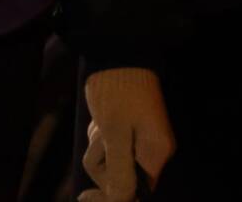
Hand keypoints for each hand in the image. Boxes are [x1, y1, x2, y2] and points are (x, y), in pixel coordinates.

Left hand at [79, 66, 174, 200]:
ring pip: (111, 163)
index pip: (136, 194)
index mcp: (155, 155)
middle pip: (122, 180)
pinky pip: (110, 149)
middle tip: (100, 138)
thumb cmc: (117, 92)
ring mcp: (141, 143)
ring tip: (101, 125)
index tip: (86, 197)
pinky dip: (100, 140)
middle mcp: (152, 153)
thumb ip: (119, 170)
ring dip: (98, 149)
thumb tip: (121, 200)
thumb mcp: (114, 133)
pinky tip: (100, 122)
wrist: (118, 54)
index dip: (112, 198)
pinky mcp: (129, 134)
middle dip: (102, 165)